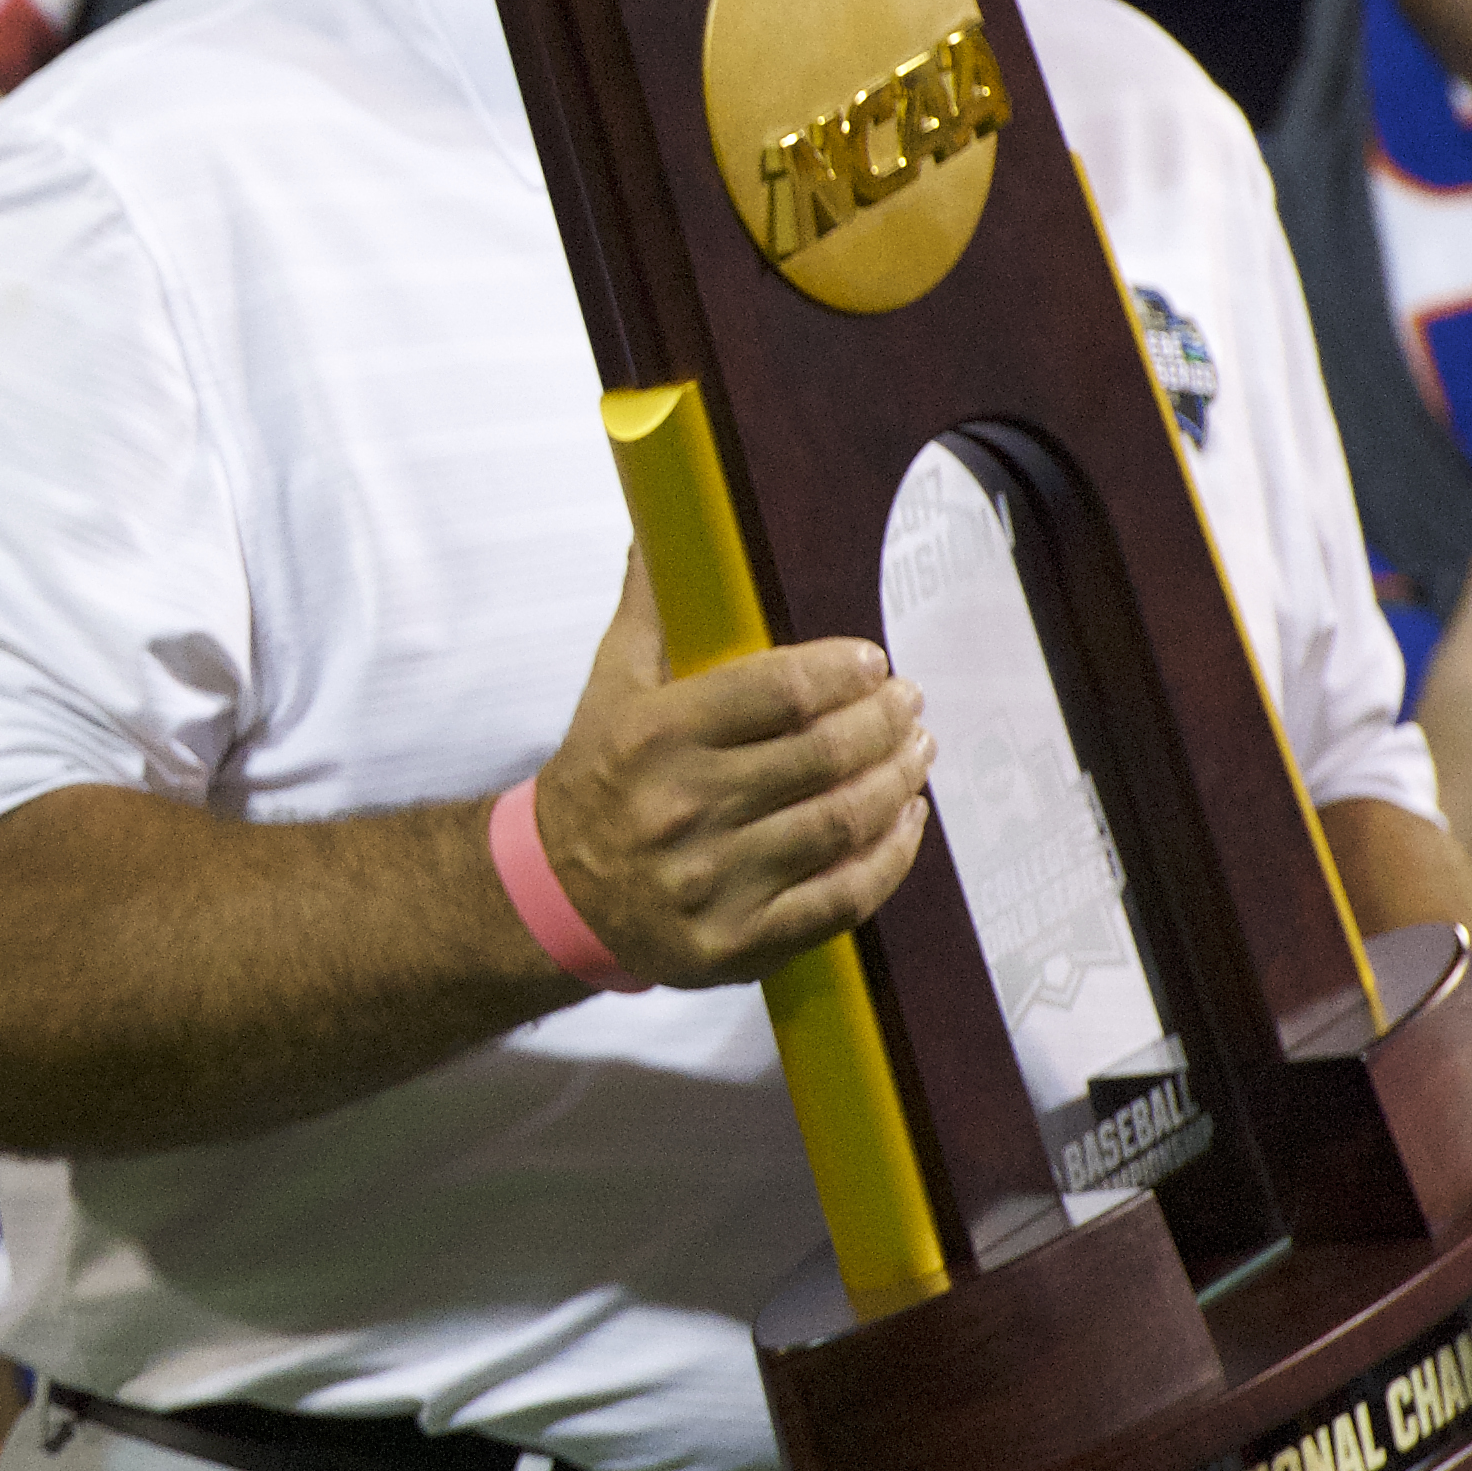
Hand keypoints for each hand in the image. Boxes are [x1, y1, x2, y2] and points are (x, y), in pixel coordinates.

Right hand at [515, 553, 935, 988]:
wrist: (553, 894)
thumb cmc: (596, 780)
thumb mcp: (608, 688)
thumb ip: (648, 610)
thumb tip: (660, 528)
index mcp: (653, 736)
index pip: (778, 691)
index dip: (843, 673)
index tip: (873, 662)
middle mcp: (683, 808)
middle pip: (823, 755)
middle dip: (884, 721)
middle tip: (908, 702)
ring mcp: (713, 881)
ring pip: (841, 822)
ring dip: (899, 781)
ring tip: (918, 751)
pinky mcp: (738, 942)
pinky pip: (840, 898)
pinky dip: (890, 858)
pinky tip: (907, 821)